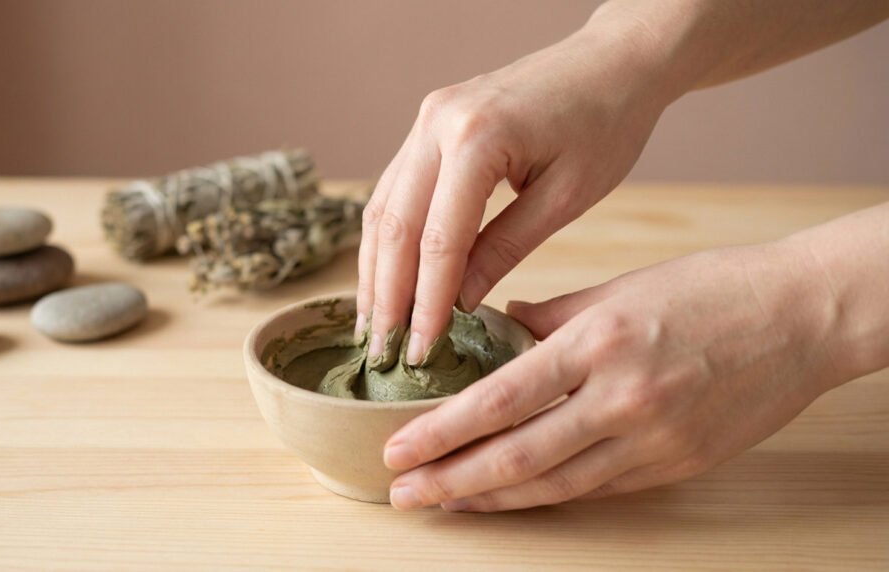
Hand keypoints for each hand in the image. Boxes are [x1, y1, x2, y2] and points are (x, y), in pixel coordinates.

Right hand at [355, 15, 674, 363]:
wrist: (612, 61)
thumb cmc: (605, 123)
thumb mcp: (566, 196)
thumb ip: (505, 249)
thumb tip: (460, 302)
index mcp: (479, 137)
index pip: (439, 239)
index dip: (427, 302)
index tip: (422, 351)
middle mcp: (438, 122)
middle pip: (395, 225)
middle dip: (387, 295)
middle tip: (382, 351)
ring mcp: (427, 118)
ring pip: (382, 207)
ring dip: (374, 269)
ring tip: (374, 325)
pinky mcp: (428, 124)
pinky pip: (394, 189)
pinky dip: (387, 238)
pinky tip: (384, 276)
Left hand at [382, 240, 850, 510]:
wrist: (803, 316)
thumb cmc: (711, 289)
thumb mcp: (622, 287)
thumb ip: (552, 317)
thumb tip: (499, 330)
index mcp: (600, 341)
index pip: (501, 398)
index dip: (443, 430)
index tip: (398, 447)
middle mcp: (623, 397)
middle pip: (518, 455)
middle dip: (451, 480)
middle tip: (404, 492)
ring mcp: (654, 438)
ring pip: (555, 484)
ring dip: (492, 498)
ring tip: (447, 502)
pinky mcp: (678, 464)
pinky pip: (598, 487)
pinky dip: (549, 494)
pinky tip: (513, 496)